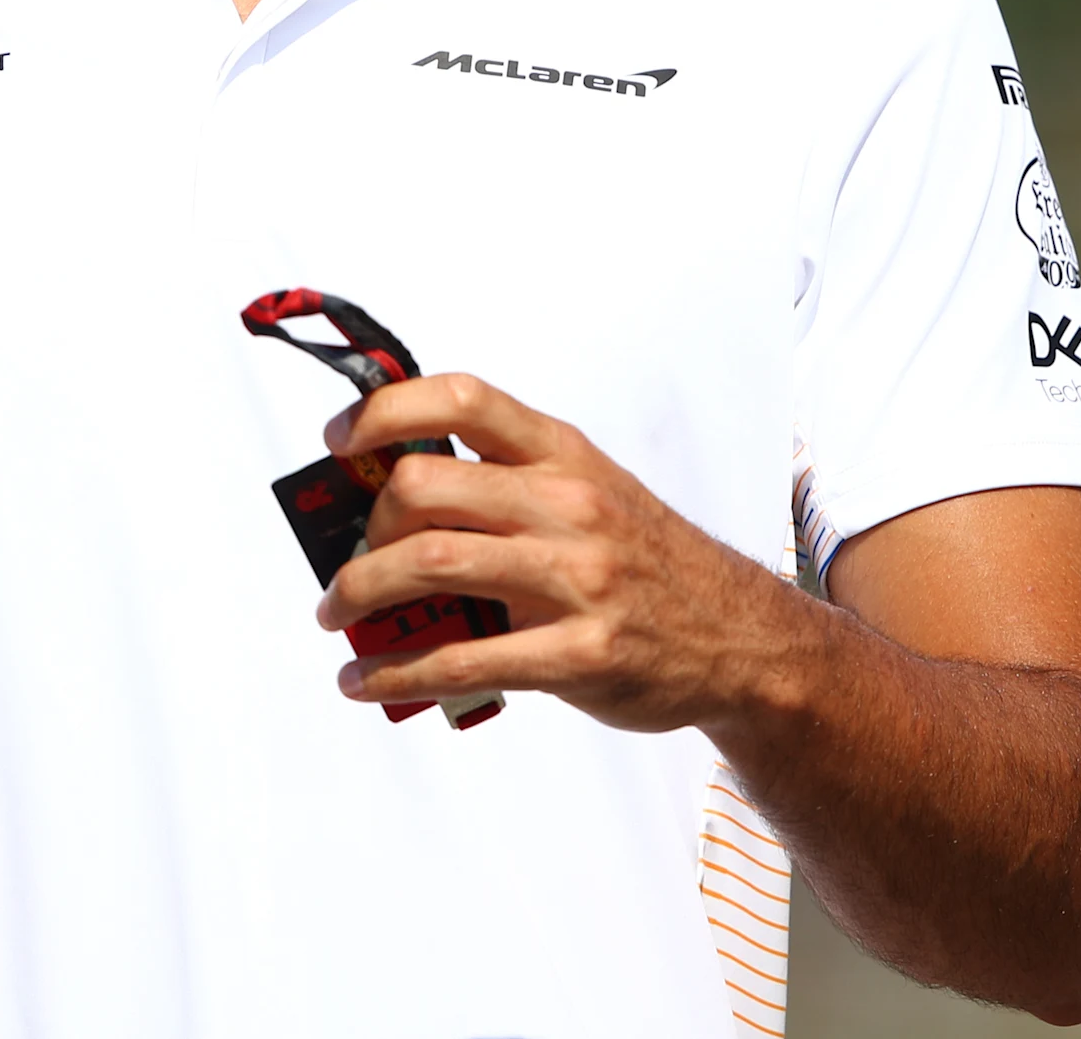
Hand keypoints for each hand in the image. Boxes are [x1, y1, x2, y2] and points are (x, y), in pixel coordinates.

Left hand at [312, 372, 812, 734]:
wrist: (742, 641)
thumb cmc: (646, 564)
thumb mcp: (592, 495)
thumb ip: (510, 486)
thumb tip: (393, 500)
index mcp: (565, 456)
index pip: (464, 398)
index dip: (386, 409)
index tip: (339, 439)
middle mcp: (569, 504)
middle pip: (425, 485)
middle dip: (364, 526)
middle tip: (348, 561)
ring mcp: (577, 579)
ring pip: (431, 565)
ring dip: (359, 594)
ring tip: (337, 617)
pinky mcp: (580, 653)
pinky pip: (463, 660)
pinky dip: (397, 672)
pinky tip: (366, 682)